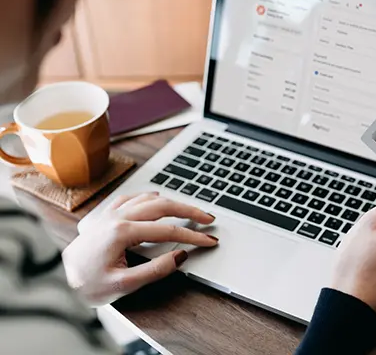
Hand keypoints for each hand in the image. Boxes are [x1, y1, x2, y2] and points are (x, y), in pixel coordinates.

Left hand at [62, 192, 217, 304]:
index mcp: (123, 232)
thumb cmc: (86, 285)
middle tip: (208, 218)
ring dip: (172, 202)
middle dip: (189, 210)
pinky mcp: (105, 217)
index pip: (169, 230)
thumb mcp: (123, 285)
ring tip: (189, 210)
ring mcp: (110, 214)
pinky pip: (132, 198)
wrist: (58, 281)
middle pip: (163, 206)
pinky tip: (156, 200)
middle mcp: (118, 217)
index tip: (209, 240)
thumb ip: (155, 271)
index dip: (193, 235)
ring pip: (149, 199)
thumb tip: (180, 256)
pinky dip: (149, 198)